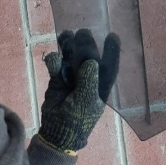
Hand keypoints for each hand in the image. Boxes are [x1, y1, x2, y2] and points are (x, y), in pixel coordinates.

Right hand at [38, 29, 120, 153]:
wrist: (57, 131)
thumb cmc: (79, 119)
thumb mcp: (86, 102)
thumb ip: (88, 82)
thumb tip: (91, 62)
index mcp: (101, 83)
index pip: (109, 64)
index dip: (111, 50)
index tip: (112, 35)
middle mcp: (88, 75)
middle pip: (88, 54)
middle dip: (86, 43)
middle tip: (82, 33)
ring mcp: (72, 75)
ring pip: (71, 55)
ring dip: (69, 44)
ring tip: (66, 36)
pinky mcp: (57, 77)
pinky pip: (55, 64)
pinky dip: (53, 59)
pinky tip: (54, 58)